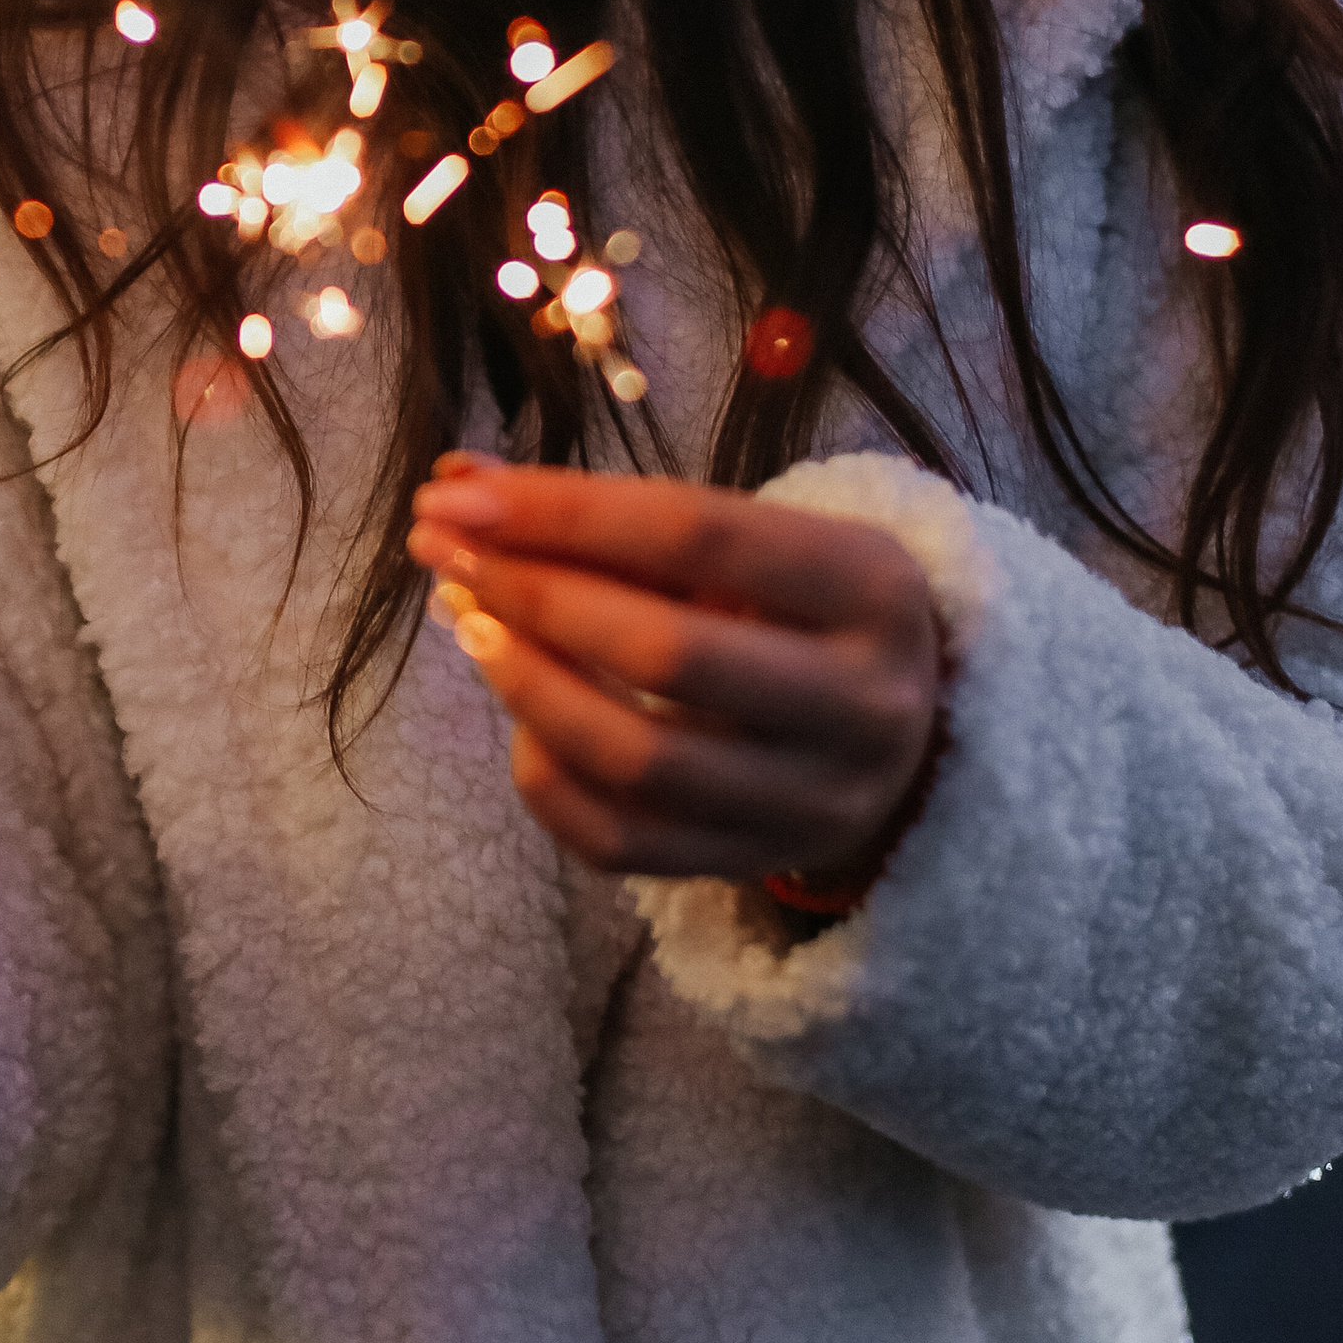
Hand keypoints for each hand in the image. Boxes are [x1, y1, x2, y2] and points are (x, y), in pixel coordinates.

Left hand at [406, 457, 939, 889]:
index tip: (456, 491)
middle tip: (447, 556)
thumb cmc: (796, 606)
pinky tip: (517, 717)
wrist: (895, 728)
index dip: (562, 511)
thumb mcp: (752, 540)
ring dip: (527, 686)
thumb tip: (459, 478)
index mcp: (872, 587)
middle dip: (535, 597)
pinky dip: (546, 776)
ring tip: (470, 625)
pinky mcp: (755, 865)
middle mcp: (862, 703)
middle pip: (667, 653)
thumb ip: (614, 513)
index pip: (696, 535)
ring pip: (639, 761)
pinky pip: (619, 842)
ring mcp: (812, 802)